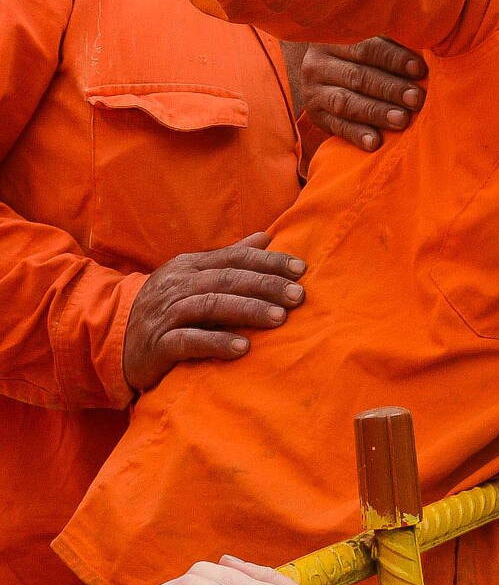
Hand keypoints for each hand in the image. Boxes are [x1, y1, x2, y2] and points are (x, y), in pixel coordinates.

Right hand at [123, 234, 307, 391]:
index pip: (235, 259)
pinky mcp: (157, 344)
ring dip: (248, 310)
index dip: (269, 262)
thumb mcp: (194, 277)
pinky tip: (243, 348)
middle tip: (298, 295)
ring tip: (280, 318)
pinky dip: (217, 343)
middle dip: (266, 286)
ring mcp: (166, 314)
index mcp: (189, 266)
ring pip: (210, 306)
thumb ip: (229, 258)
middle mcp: (177, 285)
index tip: (302, 270)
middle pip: (227, 280)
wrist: (112, 339)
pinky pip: (188, 341)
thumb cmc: (167, 308)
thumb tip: (266, 236)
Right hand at [295, 38, 427, 150]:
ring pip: (347, 103)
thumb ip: (394, 43)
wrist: (327, 72)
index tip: (419, 69)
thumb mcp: (371, 40)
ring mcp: (313, 91)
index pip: (366, 47)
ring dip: (377, 112)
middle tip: (417, 99)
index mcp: (334, 39)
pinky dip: (357, 135)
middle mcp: (319, 64)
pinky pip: (337, 127)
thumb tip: (430, 46)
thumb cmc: (364, 55)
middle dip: (391, 89)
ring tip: (402, 120)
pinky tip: (375, 142)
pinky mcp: (316, 116)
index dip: (394, 58)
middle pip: (358, 77)